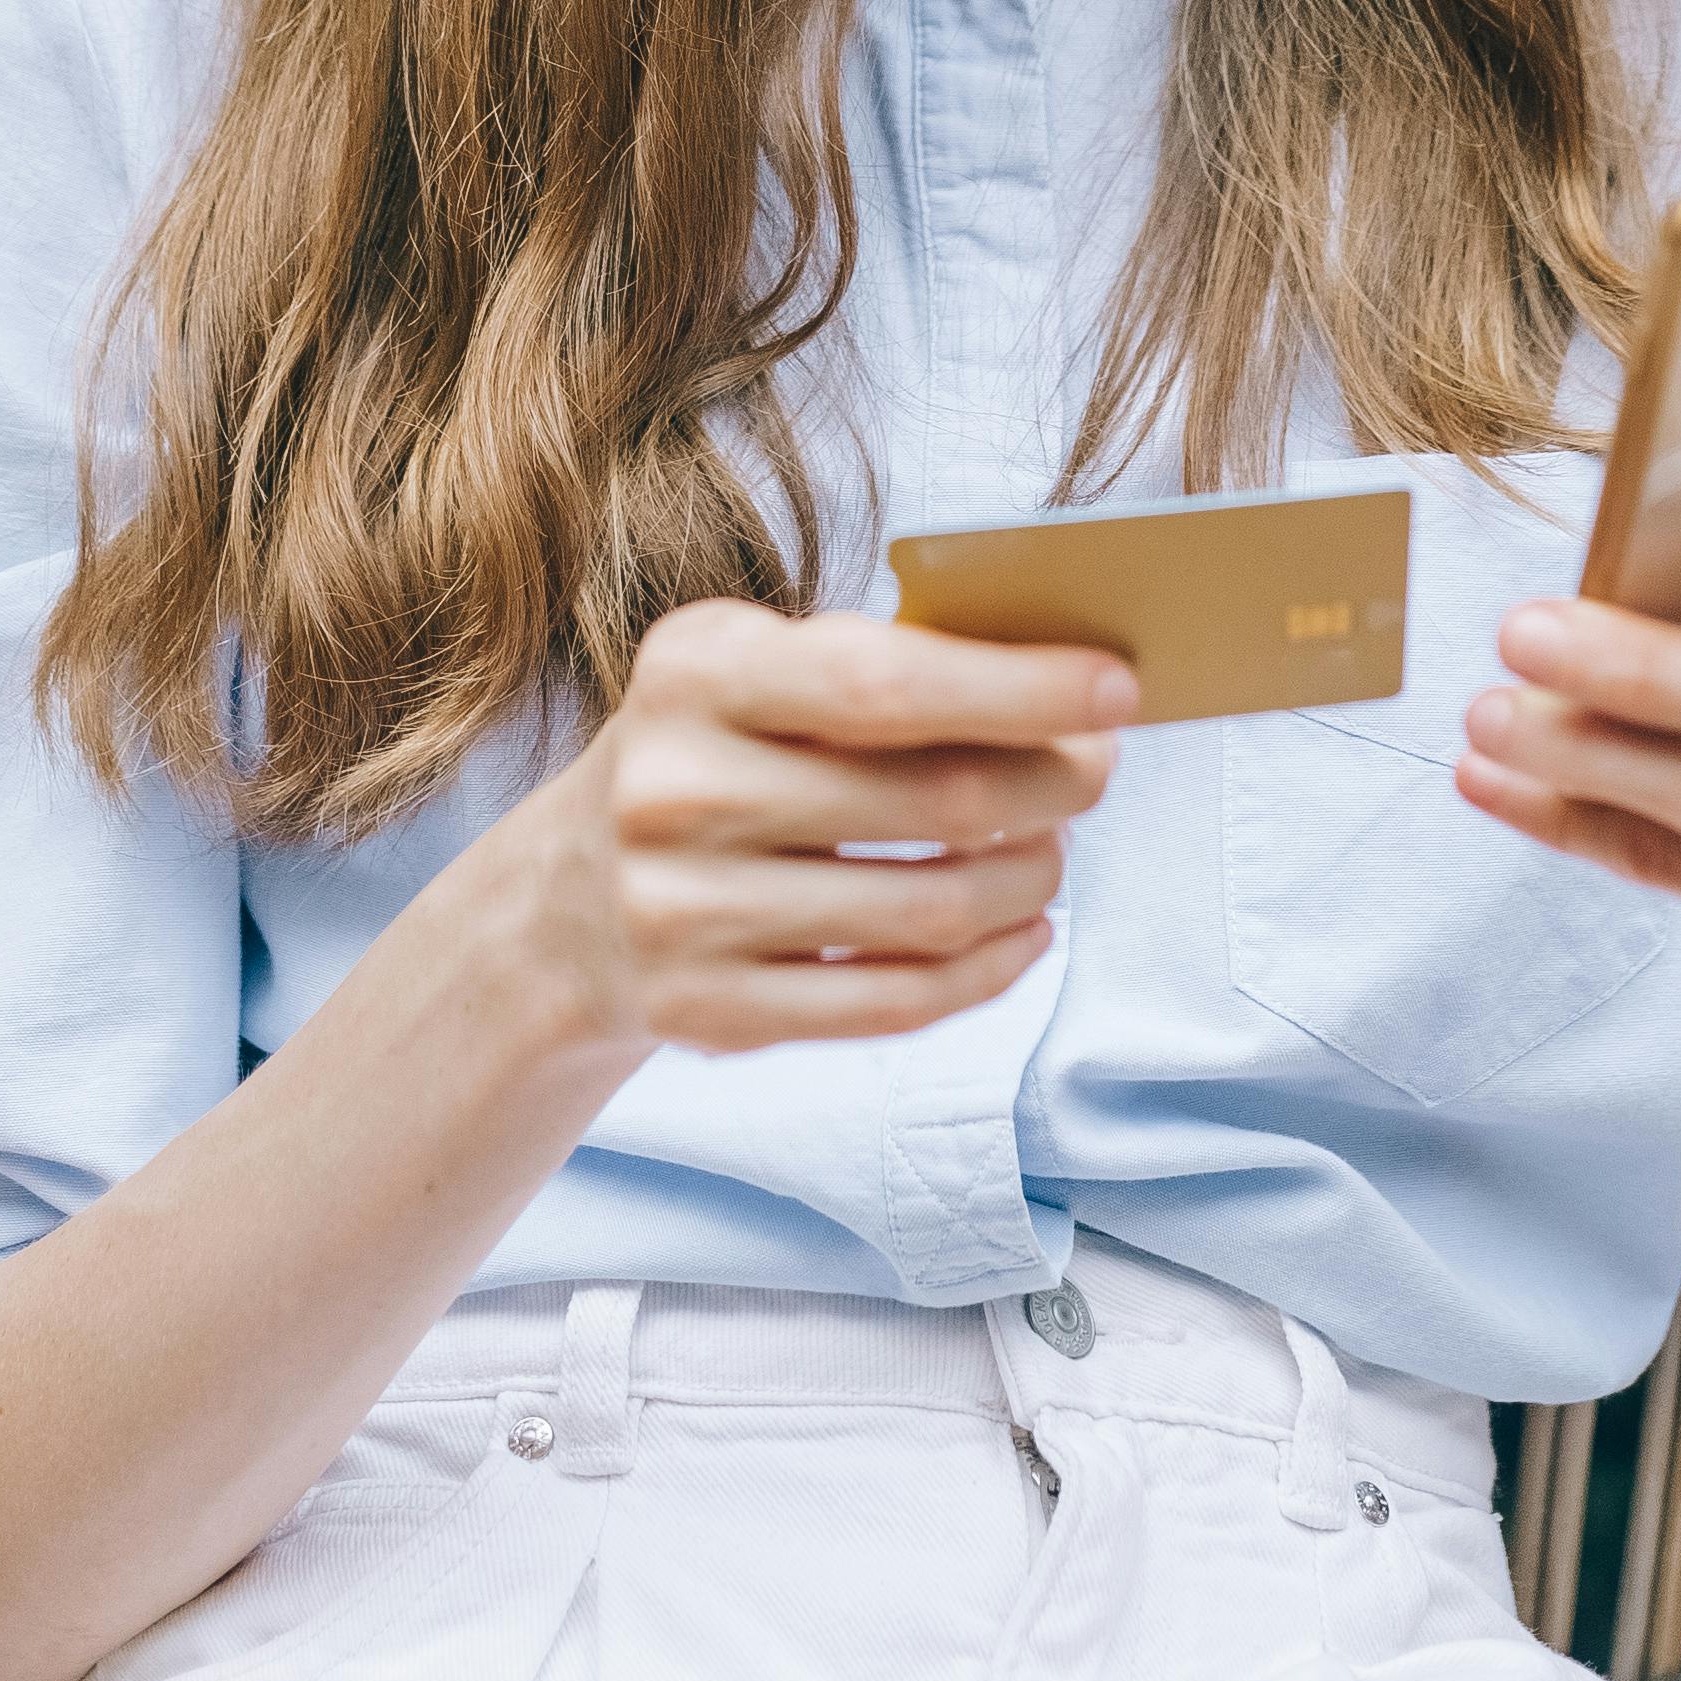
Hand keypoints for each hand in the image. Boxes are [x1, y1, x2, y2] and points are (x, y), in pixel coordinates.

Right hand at [512, 602, 1133, 1063]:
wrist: (562, 905)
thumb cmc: (710, 755)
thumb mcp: (752, 672)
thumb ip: (880, 667)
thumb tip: (1067, 693)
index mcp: (697, 673)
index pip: (888, 683)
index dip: (1020, 689)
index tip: (1118, 688)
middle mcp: (678, 790)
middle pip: (934, 802)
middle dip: (1051, 786)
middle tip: (1097, 771)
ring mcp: (687, 912)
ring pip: (930, 911)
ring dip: (1030, 881)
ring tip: (1053, 854)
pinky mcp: (711, 1013)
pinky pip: (896, 1003)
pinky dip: (988, 971)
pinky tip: (1023, 934)